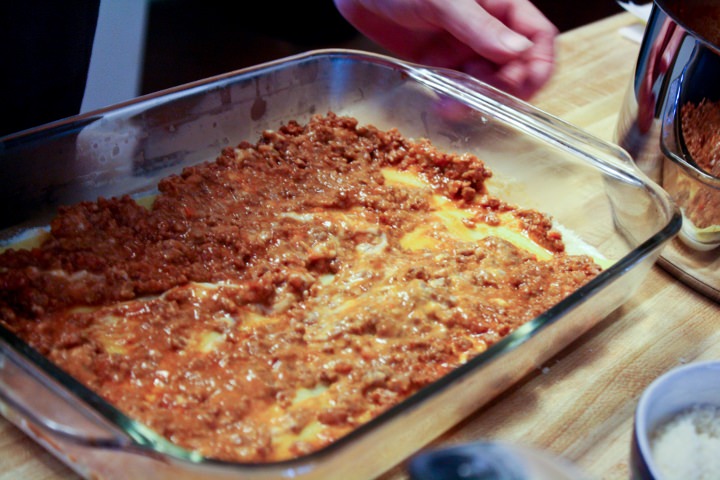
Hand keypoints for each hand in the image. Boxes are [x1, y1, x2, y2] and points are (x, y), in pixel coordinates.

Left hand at [334, 0, 557, 98]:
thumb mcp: (444, 1)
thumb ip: (479, 26)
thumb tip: (518, 52)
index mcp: (500, 6)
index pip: (537, 38)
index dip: (536, 65)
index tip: (524, 87)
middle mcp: (486, 29)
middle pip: (514, 67)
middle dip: (503, 88)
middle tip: (484, 102)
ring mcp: (463, 48)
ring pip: (485, 82)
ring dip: (476, 99)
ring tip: (453, 107)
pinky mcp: (439, 64)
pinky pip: (457, 87)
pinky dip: (454, 100)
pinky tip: (441, 105)